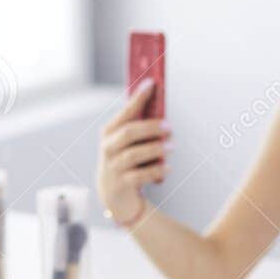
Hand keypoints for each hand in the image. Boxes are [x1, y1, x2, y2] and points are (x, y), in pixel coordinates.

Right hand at [97, 80, 169, 224]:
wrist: (114, 194)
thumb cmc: (126, 160)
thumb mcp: (128, 142)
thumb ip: (140, 125)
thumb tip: (160, 104)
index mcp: (109, 132)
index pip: (125, 112)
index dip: (138, 98)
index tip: (152, 84)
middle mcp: (108, 148)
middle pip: (129, 133)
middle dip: (151, 128)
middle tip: (169, 126)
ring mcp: (113, 167)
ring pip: (134, 154)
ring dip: (155, 149)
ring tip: (171, 146)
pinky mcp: (121, 184)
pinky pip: (140, 176)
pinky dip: (156, 171)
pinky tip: (168, 168)